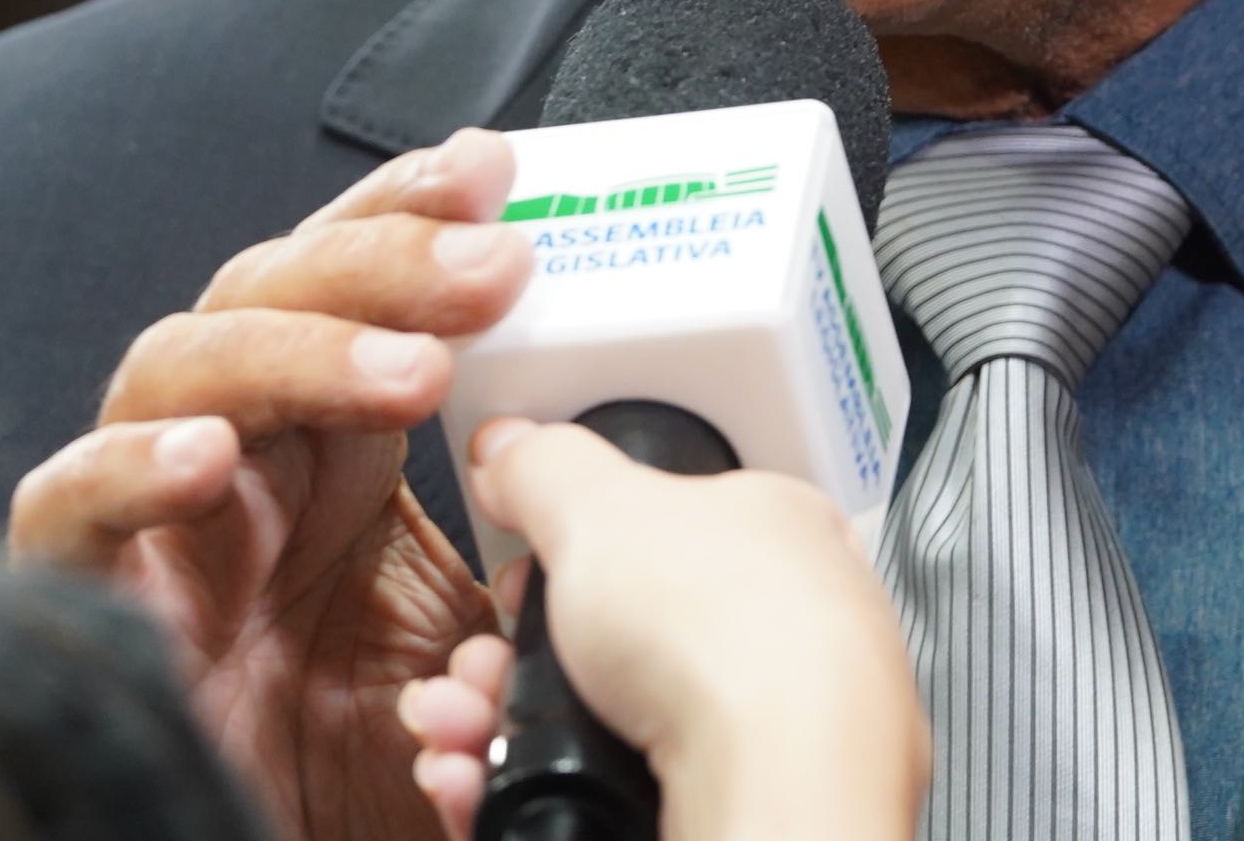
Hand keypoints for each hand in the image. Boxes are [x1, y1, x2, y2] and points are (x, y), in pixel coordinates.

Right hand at [10, 129, 535, 840]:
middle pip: (272, 291)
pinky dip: (128, 469)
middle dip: (381, 260)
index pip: (352, 279)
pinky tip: (209, 457)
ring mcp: (148, 513)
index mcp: (327, 438)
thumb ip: (524, 538)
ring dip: (293, 351)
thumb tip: (597, 460)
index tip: (499, 176)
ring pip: (174, 362)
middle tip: (494, 269)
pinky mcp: (76, 596)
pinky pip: (65, 507)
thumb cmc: (369, 754)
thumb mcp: (478, 635)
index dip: (411, 211)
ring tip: (408, 373)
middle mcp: (233, 449)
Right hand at [402, 419, 927, 840]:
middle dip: (516, 652)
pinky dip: (533, 779)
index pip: (668, 520)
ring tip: (459, 725)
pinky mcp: (733, 796)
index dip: (575, 543)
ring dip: (501, 718)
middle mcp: (784, 626)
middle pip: (621, 631)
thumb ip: (548, 467)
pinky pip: (609, 785)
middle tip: (480, 662)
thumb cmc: (733, 635)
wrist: (778, 780)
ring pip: (604, 716)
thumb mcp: (604, 506)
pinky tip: (481, 775)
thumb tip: (513, 447)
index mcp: (778, 532)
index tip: (519, 566)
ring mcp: (763, 722)